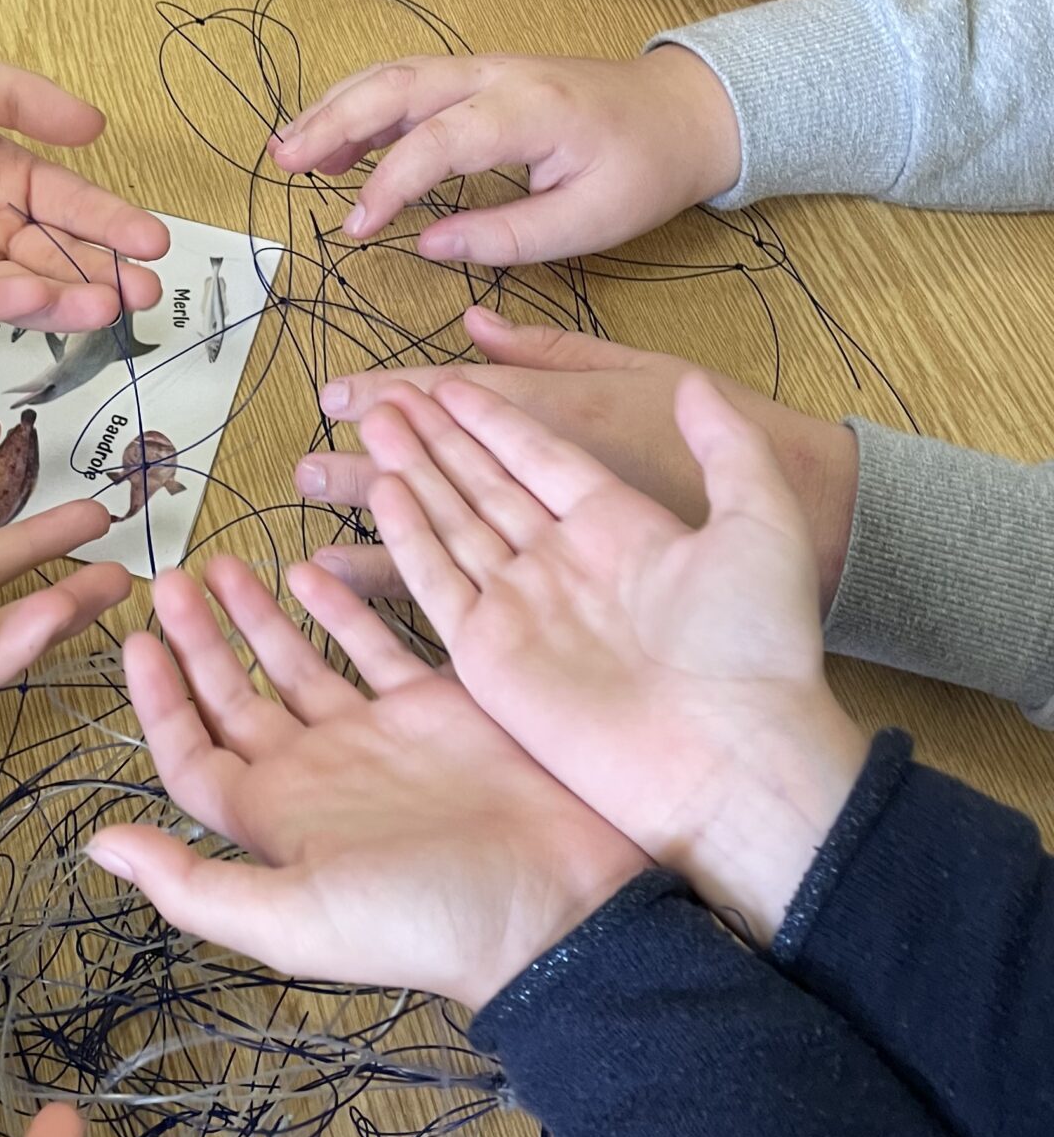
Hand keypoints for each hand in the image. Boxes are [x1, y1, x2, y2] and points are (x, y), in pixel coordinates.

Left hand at [0, 53, 168, 325]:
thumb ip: (25, 99)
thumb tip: (95, 125)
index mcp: (5, 175)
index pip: (73, 204)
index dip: (114, 223)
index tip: (155, 240)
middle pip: (59, 255)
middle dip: (106, 275)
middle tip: (146, 289)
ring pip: (23, 285)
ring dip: (67, 298)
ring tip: (109, 305)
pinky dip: (3, 301)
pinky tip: (37, 297)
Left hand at [83, 557, 642, 1010]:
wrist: (556, 907)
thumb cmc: (421, 920)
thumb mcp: (293, 915)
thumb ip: (192, 884)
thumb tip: (96, 844)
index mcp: (276, 822)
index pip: (194, 753)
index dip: (159, 701)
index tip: (133, 639)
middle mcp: (318, 776)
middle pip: (238, 699)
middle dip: (200, 641)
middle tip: (170, 577)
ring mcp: (378, 739)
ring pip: (300, 666)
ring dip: (259, 618)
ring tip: (223, 563)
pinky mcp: (437, 708)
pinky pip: (375, 646)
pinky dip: (341, 608)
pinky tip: (310, 567)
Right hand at [270, 46, 740, 259]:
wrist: (684, 110)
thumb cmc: (644, 170)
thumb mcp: (591, 222)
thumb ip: (507, 236)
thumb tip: (427, 246)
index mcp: (529, 111)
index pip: (438, 142)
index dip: (389, 186)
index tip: (355, 230)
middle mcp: (496, 75)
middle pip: (398, 85)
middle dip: (334, 121)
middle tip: (284, 162)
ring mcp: (485, 69)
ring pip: (394, 75)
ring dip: (337, 109)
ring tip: (289, 151)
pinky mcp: (479, 78)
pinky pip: (409, 82)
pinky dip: (362, 104)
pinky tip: (334, 141)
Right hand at [358, 373, 868, 940]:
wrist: (736, 755)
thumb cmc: (759, 644)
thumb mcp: (761, 523)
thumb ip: (728, 446)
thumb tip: (697, 381)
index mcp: (620, 528)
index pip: (541, 457)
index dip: (494, 420)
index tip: (451, 382)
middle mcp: (563, 563)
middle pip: (485, 485)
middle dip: (437, 440)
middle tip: (388, 398)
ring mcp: (524, 609)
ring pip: (453, 524)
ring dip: (413, 474)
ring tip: (374, 428)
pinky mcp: (492, 657)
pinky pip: (438, 585)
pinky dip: (408, 539)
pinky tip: (384, 493)